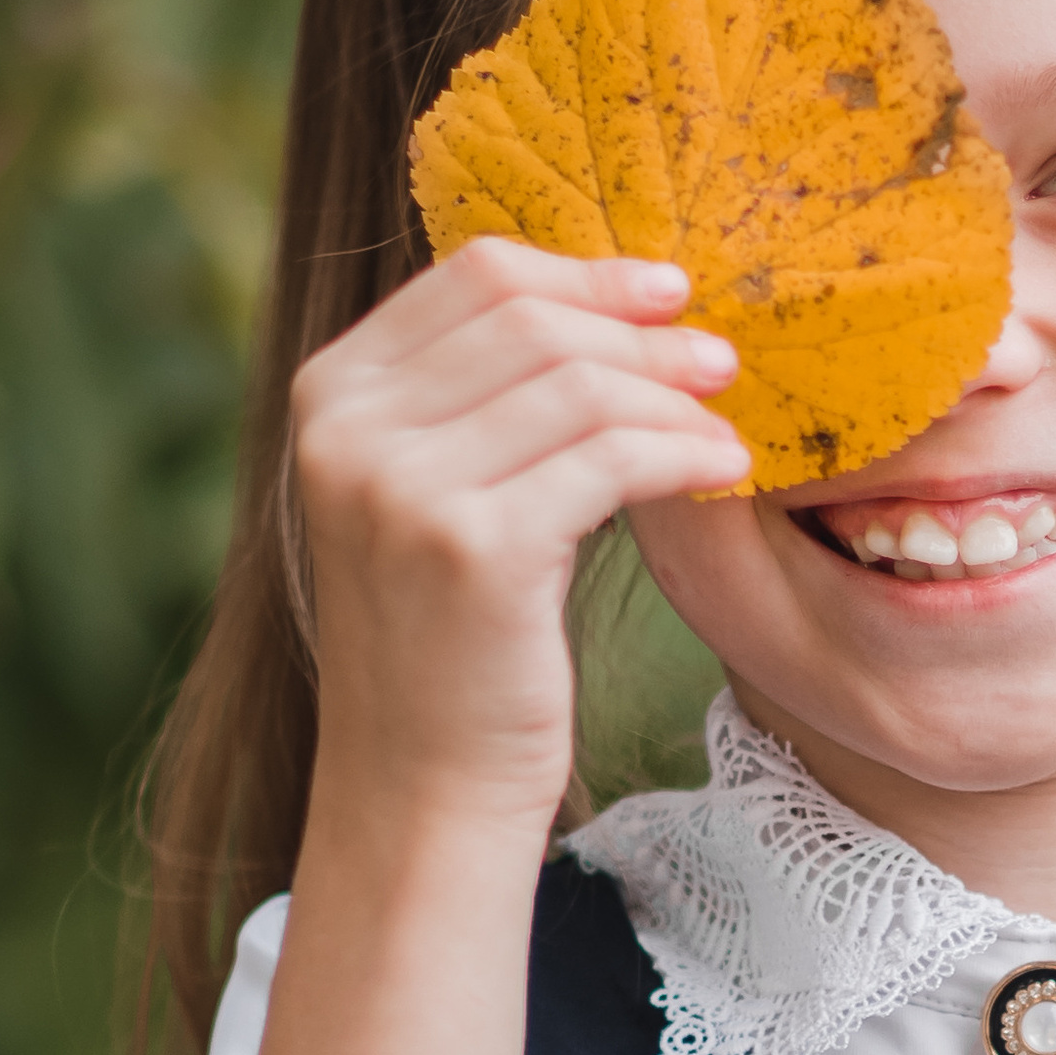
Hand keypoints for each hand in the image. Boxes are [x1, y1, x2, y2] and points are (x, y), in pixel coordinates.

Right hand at [293, 239, 748, 843]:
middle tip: (719, 359)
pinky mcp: (473, 546)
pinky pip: (611, 457)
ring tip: (725, 423)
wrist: (423, 783)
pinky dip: (683, 453)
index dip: (586, 271)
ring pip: (579, 384)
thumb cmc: (450, 638)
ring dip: (673, 396)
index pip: (474, 275)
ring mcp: (402, 486)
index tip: (666, 289)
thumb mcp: (436, 492)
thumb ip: (480, 396)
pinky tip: (724, 471)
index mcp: (330, 393)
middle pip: (531, 318)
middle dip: (642, 330)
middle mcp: (348, 428)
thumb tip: (612, 296)